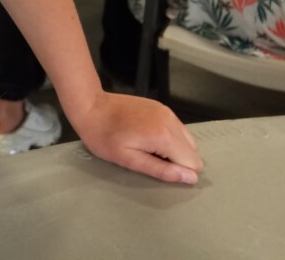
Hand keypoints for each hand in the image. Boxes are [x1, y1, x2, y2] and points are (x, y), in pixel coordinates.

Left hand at [70, 91, 201, 184]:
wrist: (91, 106)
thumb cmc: (104, 136)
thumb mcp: (129, 159)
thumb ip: (162, 170)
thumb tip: (190, 178)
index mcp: (164, 136)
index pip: (193, 163)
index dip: (177, 171)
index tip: (155, 165)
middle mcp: (170, 121)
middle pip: (193, 152)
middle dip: (177, 160)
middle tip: (149, 156)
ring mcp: (167, 111)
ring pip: (187, 140)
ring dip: (174, 149)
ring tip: (147, 146)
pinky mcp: (161, 107)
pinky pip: (177, 128)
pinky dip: (169, 137)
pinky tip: (147, 136)